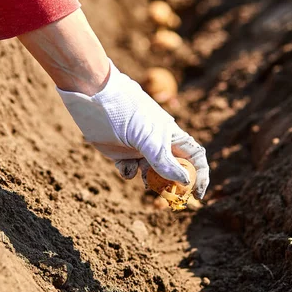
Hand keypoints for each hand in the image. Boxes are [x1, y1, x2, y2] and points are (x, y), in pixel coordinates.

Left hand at [57, 60, 209, 198]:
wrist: (91, 95)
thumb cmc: (124, 111)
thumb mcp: (146, 137)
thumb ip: (163, 160)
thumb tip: (185, 181)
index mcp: (171, 135)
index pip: (194, 157)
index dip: (199, 175)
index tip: (197, 195)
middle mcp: (157, 142)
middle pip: (173, 169)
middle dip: (172, 184)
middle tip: (168, 196)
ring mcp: (139, 147)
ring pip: (151, 173)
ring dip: (150, 181)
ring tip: (144, 181)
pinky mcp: (120, 151)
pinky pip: (130, 170)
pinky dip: (128, 172)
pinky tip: (123, 164)